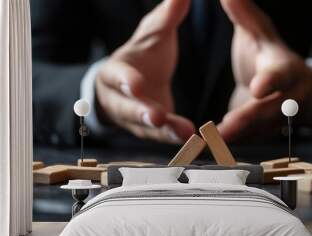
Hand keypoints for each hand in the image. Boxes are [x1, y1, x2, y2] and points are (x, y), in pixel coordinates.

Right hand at [95, 0, 194, 143]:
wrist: (132, 86)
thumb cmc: (141, 59)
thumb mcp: (152, 37)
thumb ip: (165, 19)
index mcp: (115, 73)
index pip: (116, 77)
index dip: (125, 81)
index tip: (135, 86)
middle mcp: (121, 100)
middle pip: (128, 109)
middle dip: (142, 113)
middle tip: (158, 117)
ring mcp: (135, 120)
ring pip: (147, 128)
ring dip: (165, 132)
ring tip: (187, 133)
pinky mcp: (151, 132)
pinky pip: (163, 137)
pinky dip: (177, 140)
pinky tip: (196, 141)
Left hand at [218, 0, 311, 141]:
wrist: (297, 88)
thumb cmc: (272, 58)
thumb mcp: (261, 35)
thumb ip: (245, 17)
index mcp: (285, 68)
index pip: (280, 74)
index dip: (271, 81)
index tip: (258, 87)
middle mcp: (289, 96)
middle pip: (272, 109)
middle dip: (250, 118)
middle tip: (226, 125)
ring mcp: (281, 118)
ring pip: (262, 130)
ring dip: (240, 137)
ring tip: (214, 141)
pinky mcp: (269, 132)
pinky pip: (254, 140)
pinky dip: (236, 144)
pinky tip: (215, 147)